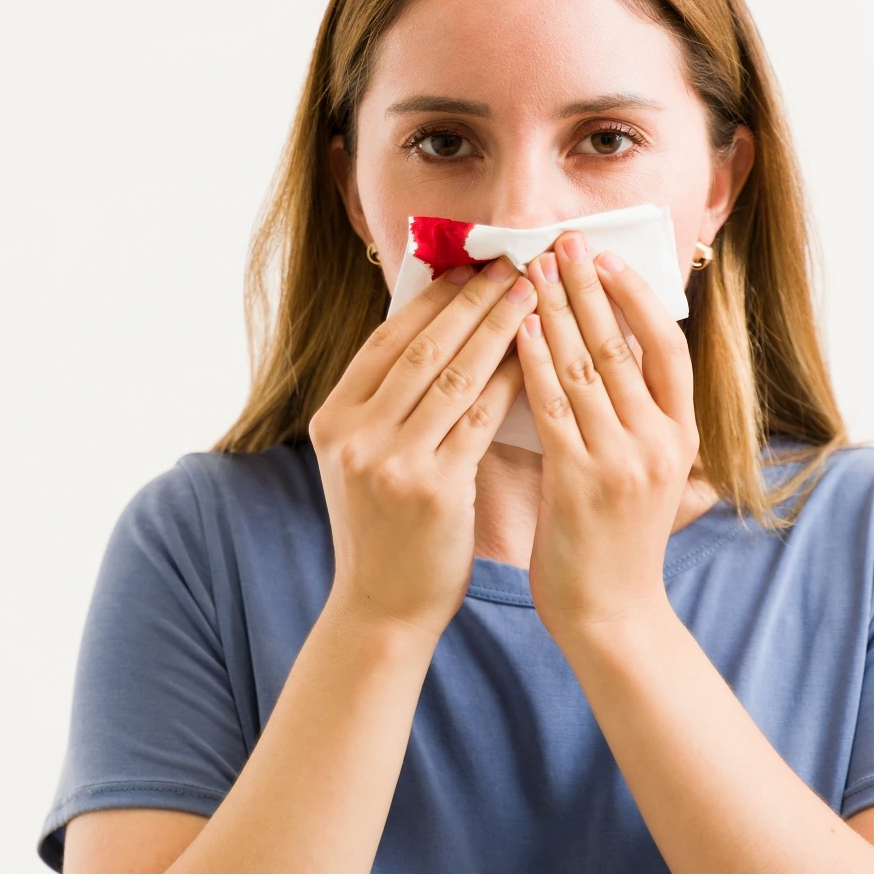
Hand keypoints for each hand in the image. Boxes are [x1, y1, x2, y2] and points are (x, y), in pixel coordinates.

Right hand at [309, 257, 532, 640]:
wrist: (381, 608)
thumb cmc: (384, 530)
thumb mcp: (363, 460)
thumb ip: (388, 405)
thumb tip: (437, 331)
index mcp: (333, 419)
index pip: (388, 340)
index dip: (434, 299)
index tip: (472, 267)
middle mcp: (355, 436)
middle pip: (423, 349)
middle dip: (473, 301)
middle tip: (515, 264)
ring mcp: (390, 463)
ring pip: (455, 377)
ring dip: (500, 329)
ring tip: (535, 295)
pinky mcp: (432, 490)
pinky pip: (480, 420)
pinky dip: (510, 382)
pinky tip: (540, 357)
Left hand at [514, 230, 699, 638]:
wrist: (613, 617)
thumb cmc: (615, 548)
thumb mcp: (645, 481)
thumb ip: (633, 428)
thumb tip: (604, 370)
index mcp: (681, 439)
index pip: (669, 351)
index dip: (638, 300)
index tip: (610, 261)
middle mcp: (660, 442)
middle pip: (625, 345)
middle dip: (591, 288)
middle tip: (564, 242)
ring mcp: (624, 460)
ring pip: (589, 367)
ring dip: (558, 311)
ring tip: (532, 270)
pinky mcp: (581, 480)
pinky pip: (555, 408)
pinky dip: (535, 362)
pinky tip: (517, 329)